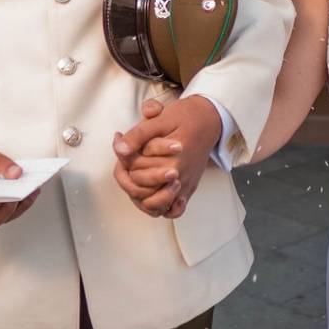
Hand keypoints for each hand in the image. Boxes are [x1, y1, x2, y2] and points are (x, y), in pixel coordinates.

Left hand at [114, 96, 220, 218]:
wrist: (209, 120)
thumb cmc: (185, 117)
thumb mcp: (160, 119)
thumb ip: (139, 135)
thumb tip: (119, 149)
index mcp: (171, 159)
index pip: (135, 171)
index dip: (124, 159)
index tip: (123, 142)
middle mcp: (179, 176)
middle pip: (141, 189)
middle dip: (130, 174)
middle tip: (129, 158)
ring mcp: (184, 185)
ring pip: (154, 205)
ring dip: (141, 195)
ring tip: (137, 177)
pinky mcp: (188, 189)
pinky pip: (173, 210)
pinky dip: (161, 207)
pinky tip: (153, 193)